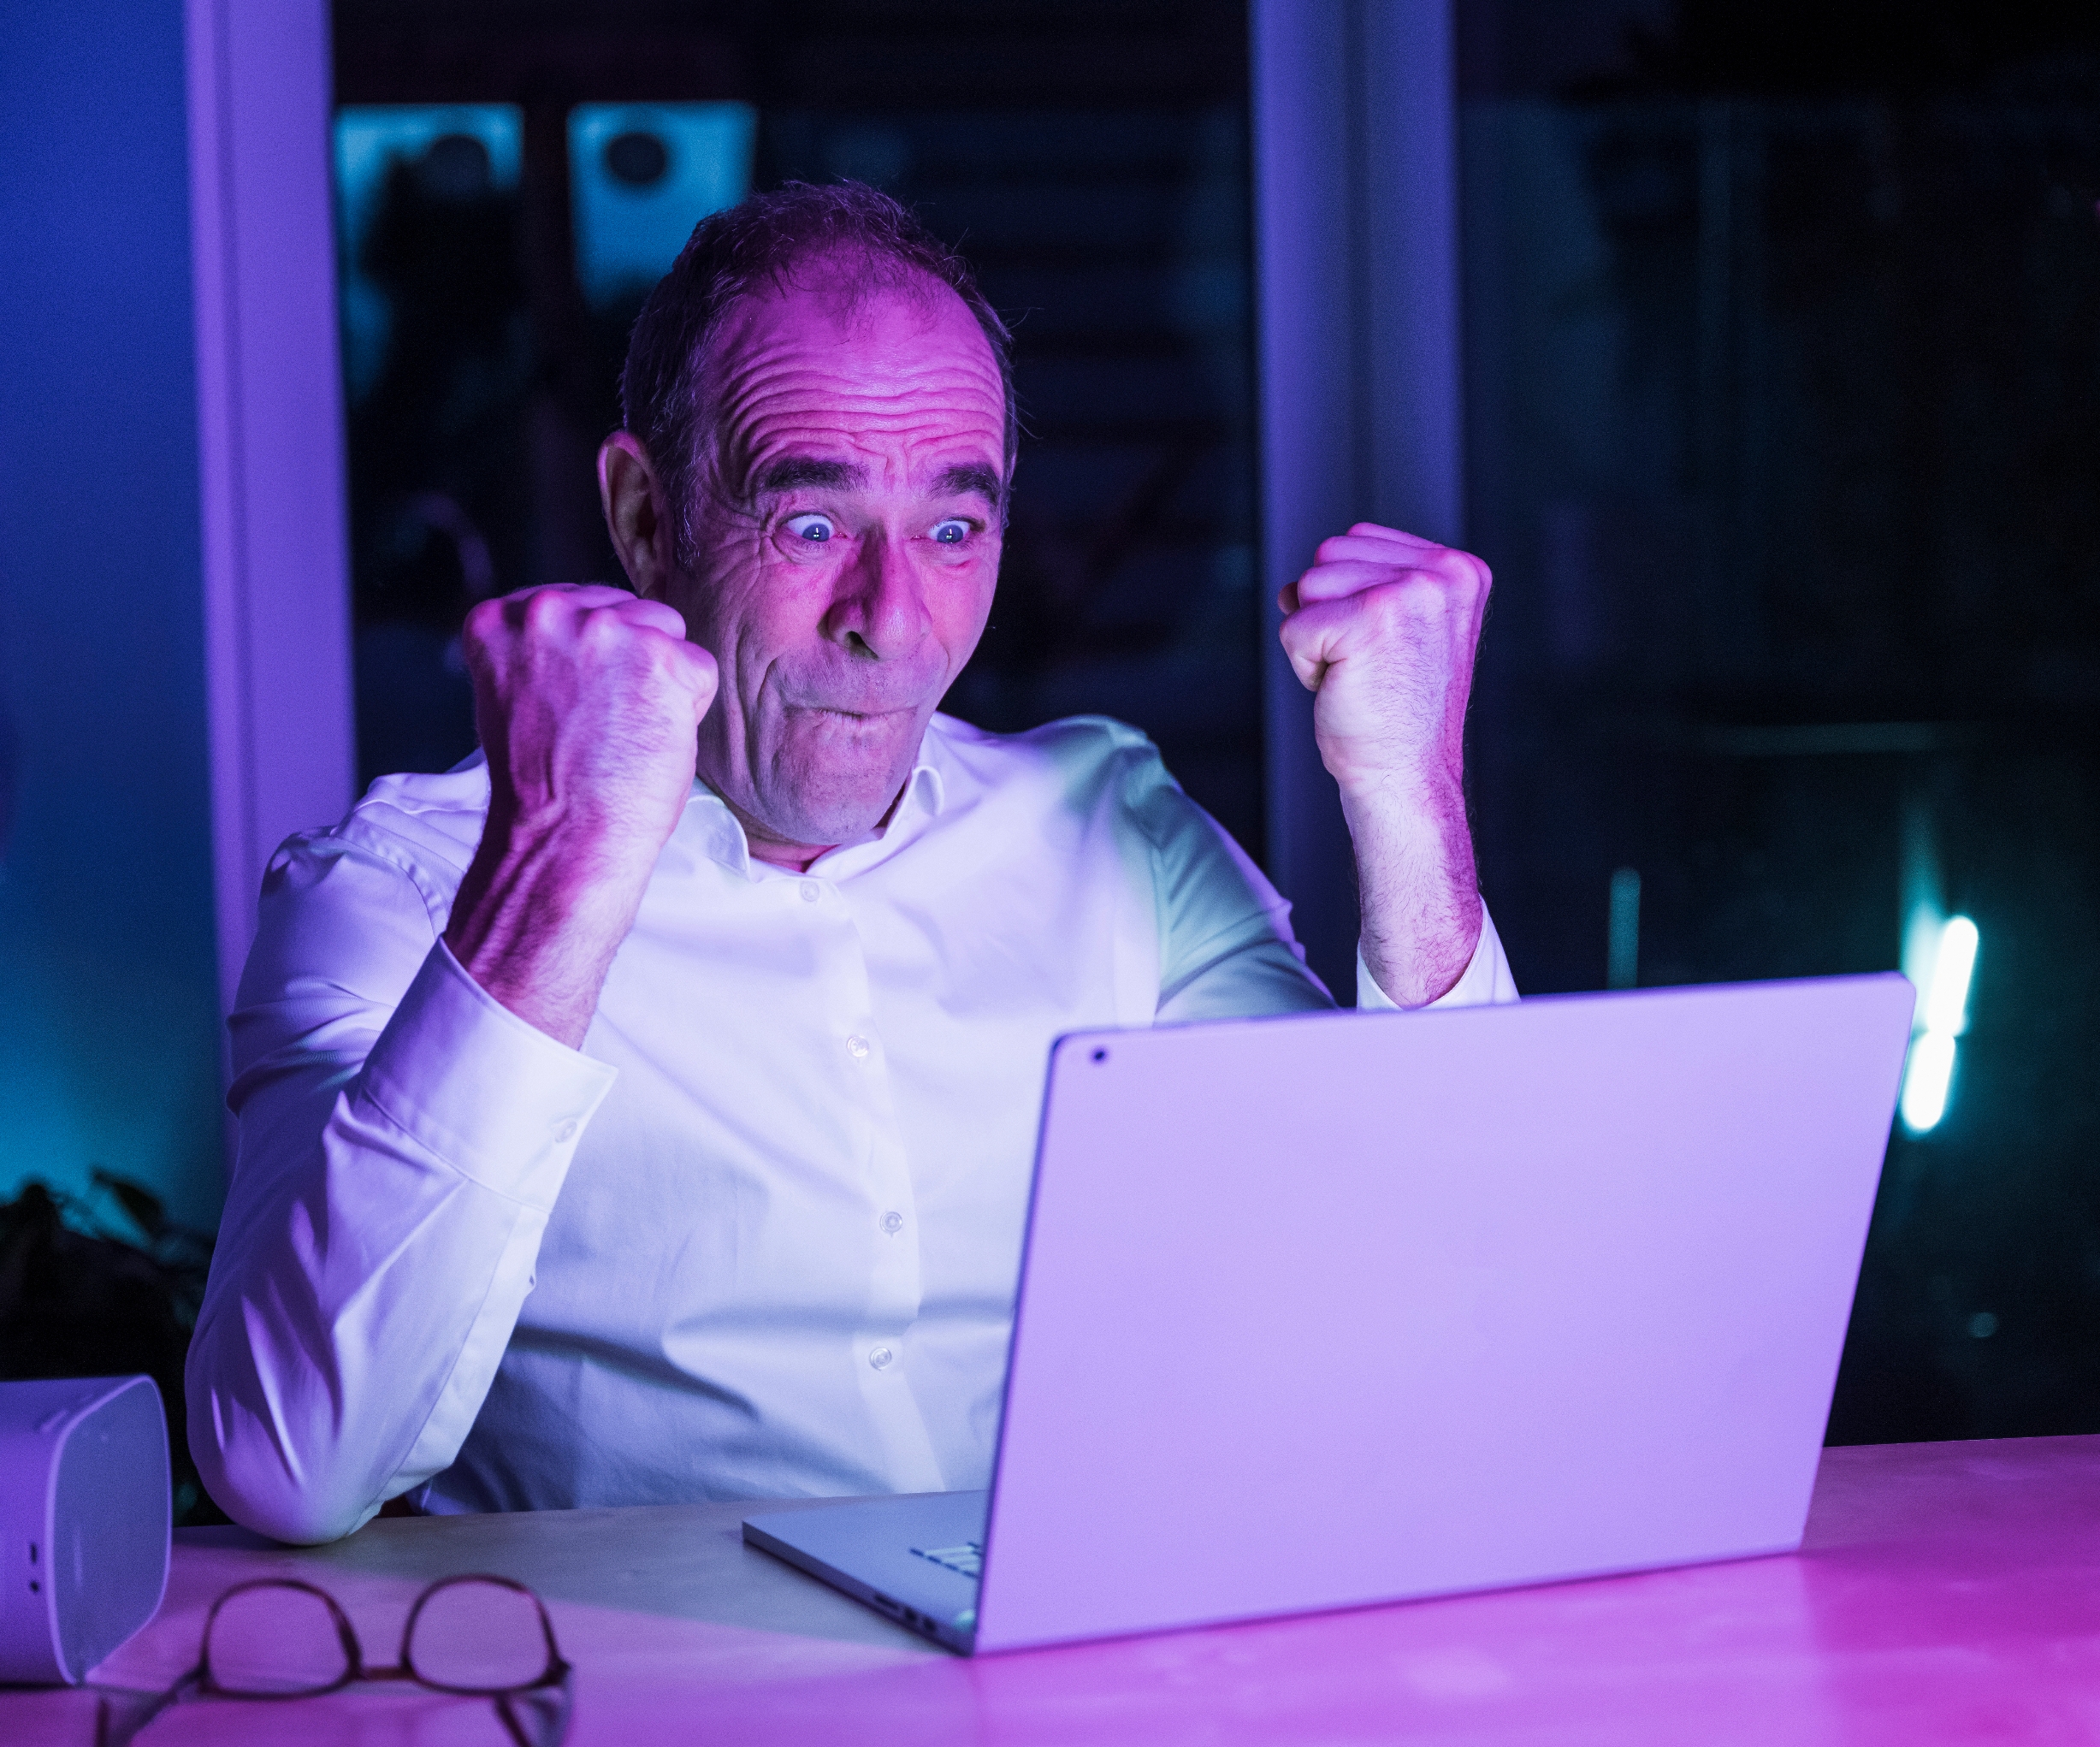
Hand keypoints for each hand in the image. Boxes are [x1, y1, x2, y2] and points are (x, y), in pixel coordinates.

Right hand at [445, 584, 717, 1045]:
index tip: (578, 701)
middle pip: (625, 610)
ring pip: (666, 631)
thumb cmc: (543, 782)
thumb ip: (544, 649)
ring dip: (660, 679)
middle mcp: (547, 610)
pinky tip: (652, 740)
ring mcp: (606, 629)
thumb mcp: (516, 693)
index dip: (591, 658)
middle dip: (628, 661)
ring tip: (624, 731)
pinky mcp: (661, 657)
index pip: (575, 604)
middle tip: (603, 724)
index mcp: (499, 618)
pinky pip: (699, 669)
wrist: (561, 835)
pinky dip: (689, 708)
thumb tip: (592, 629)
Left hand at [1277, 523, 1487, 798]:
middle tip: (1370, 666)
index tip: (1387, 649)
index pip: (1359, 540)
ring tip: (1359, 675)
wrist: (1407, 777)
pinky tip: (1345, 688)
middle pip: (1330, 554)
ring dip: (1317, 637)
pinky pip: (1293, 625)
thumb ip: (1354, 587)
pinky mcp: (1368, 618)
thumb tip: (1291, 586)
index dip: (1350, 598)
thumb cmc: (1394, 714)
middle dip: (1329, 613)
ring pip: (1309, 584)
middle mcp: (1442, 572)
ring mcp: (1408, 592)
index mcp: (1459, 569)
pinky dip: (1303, 665)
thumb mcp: (1391, 632)